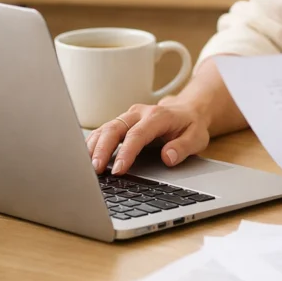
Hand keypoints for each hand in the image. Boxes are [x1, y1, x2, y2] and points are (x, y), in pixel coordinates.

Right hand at [86, 94, 211, 175]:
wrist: (188, 110)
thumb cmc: (191, 125)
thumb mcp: (197, 137)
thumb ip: (183, 147)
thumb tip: (168, 157)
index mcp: (157, 116)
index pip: (137, 135)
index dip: (126, 153)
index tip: (119, 170)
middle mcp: (139, 114)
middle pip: (114, 128)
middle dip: (102, 149)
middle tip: (95, 170)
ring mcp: (128, 117)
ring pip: (105, 129)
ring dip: (93, 147)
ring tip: (85, 167)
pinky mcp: (121, 123)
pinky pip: (103, 131)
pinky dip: (93, 144)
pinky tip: (86, 158)